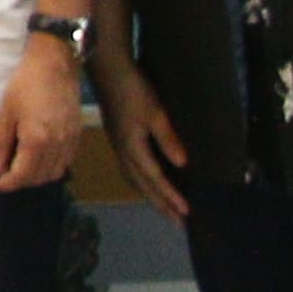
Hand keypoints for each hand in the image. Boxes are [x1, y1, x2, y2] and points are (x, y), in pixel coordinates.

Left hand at [0, 38, 84, 194]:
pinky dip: (53, 167)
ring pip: (55, 173)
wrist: (55, 63)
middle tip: (5, 174)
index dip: (6, 185)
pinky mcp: (77, 134)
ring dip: (37, 177)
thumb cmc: (26, 83)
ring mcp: (70, 140)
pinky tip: (41, 159)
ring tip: (22, 168)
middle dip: (20, 182)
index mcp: (36, 140)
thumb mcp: (6, 112)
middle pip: (39, 178)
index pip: (21, 176)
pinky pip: (67, 162)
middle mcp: (56, 145)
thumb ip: (1, 143)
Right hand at [96, 61, 192, 219]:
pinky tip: (146, 180)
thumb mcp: (154, 111)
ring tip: (164, 207)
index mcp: (132, 148)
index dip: (171, 196)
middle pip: (143, 185)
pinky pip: (130, 170)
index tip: (186, 213)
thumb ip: (167, 138)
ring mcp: (118, 145)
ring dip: (150, 196)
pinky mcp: (117, 138)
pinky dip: (141, 182)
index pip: (155, 179)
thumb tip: (182, 164)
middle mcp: (123, 152)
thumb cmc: (132, 89)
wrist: (106, 69)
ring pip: (134, 179)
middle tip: (178, 222)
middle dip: (161, 204)